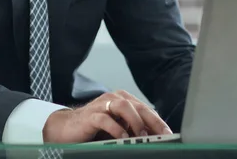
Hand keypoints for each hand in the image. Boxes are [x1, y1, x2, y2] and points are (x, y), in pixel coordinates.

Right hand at [43, 90, 172, 142]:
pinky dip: (116, 129)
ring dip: (135, 121)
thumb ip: (132, 129)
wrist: (67, 128)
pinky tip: (123, 138)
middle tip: (162, 135)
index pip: (146, 109)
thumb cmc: (94, 128)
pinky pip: (106, 119)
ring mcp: (102, 105)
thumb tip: (152, 138)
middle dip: (152, 121)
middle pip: (138, 106)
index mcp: (123, 100)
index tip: (169, 134)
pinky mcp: (91, 115)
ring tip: (143, 136)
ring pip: (124, 107)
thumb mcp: (117, 127)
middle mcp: (114, 98)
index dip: (158, 121)